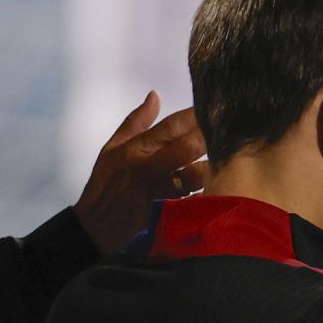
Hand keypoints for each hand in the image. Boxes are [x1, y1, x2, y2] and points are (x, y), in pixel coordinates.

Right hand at [74, 91, 211, 253]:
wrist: (93, 227)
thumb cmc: (105, 184)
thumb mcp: (111, 149)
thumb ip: (135, 122)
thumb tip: (155, 95)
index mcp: (135, 148)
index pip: (171, 126)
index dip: (195, 116)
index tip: (214, 108)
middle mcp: (147, 167)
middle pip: (188, 146)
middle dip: (211, 136)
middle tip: (229, 131)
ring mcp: (156, 192)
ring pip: (194, 175)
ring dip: (213, 167)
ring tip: (227, 159)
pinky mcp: (163, 213)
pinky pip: (192, 202)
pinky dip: (206, 195)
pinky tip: (218, 188)